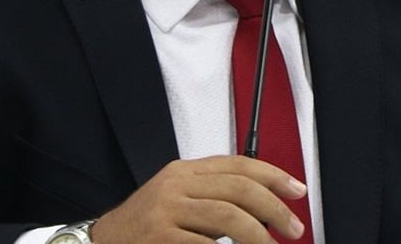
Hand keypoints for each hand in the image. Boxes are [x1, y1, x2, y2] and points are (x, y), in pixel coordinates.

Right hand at [90, 155, 307, 242]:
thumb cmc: (145, 226)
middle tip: (294, 228)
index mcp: (184, 171)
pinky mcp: (160, 237)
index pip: (238, 164)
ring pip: (228, 215)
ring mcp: (167, 210)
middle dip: (274, 208)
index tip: (297, 191)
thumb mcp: (177, 199)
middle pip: (239, 189)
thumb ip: (212, 195)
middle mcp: (176, 185)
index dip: (273, 176)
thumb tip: (262, 208)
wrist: (103, 242)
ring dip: (258, 235)